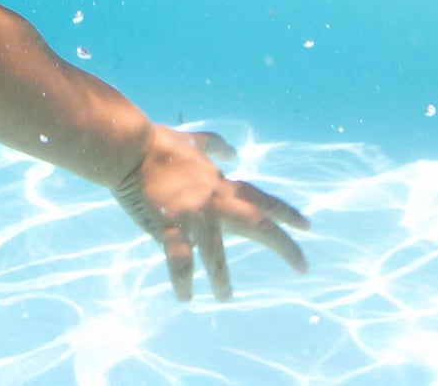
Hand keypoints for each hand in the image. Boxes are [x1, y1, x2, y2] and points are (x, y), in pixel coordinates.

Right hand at [111, 124, 309, 300]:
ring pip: (217, 254)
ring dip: (222, 278)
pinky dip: (183, 281)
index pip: (261, 198)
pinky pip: (180, 261)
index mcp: (219, 182)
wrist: (128, 146)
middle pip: (258, 224)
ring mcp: (194, 214)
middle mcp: (215, 199)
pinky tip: (185, 297)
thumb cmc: (156, 142)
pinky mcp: (169, 225)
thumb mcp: (191, 141)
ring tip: (225, 297)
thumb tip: (234, 152)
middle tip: (302, 266)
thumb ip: (214, 145)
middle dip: (284, 245)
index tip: (309, 227)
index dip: (286, 212)